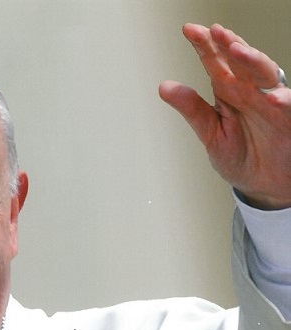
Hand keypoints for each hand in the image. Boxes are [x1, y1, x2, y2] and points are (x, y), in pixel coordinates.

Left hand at [160, 23, 290, 208]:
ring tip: (239, 52)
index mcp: (229, 91)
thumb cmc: (239, 157)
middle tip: (215, 32)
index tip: (189, 31)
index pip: (216, 62)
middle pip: (240, 61)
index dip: (204, 45)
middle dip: (228, 44)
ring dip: (253, 61)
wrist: (262, 185)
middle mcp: (250, 91)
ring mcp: (270, 102)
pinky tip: (273, 98)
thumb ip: (192, 109)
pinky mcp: (288, 118)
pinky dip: (283, 101)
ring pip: (265, 74)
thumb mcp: (210, 134)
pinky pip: (289, 105)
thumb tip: (164, 87)